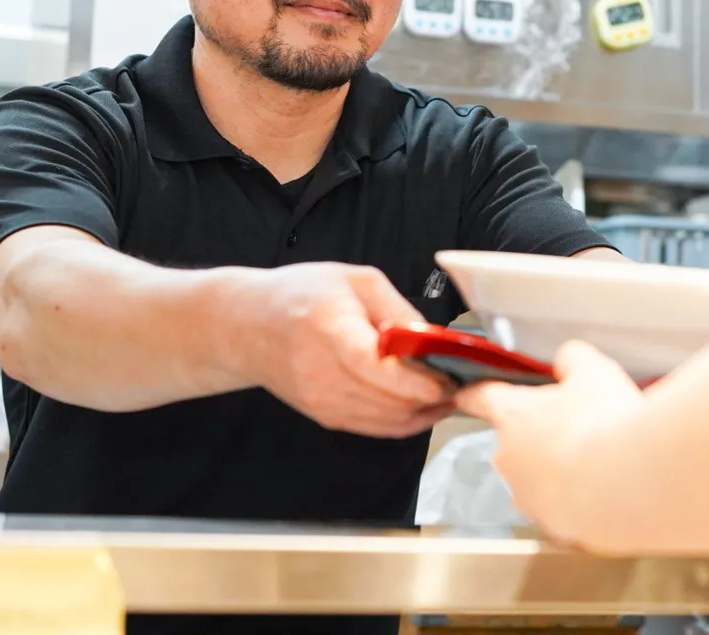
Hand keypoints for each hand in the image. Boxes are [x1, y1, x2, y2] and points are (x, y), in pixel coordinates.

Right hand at [229, 262, 454, 437]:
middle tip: (461, 385)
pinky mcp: (323, 415)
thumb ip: (398, 309)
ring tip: (447, 395)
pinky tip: (423, 407)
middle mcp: (322, 371)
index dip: (415, 382)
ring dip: (423, 414)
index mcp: (330, 328)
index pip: (374, 367)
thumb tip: (434, 340)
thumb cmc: (300, 294)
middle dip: (431, 399)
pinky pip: (373, 428)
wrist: (247, 326)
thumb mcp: (355, 280)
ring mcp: (320, 399)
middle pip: (387, 401)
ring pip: (385, 421)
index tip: (444, 380)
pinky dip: (403, 422)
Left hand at [456, 341, 642, 544]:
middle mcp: (508, 458)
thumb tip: (567, 360)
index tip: (466, 394)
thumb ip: (574, 359)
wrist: (627, 485)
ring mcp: (527, 497)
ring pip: (536, 477)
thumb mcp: (594, 373)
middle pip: (515, 441)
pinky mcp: (551, 526)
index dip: (476, 394)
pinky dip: (576, 500)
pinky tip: (605, 490)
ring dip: (557, 470)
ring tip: (597, 462)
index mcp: (511, 415)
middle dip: (539, 435)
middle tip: (576, 426)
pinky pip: (560, 507)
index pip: (482, 398)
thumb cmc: (602, 420)